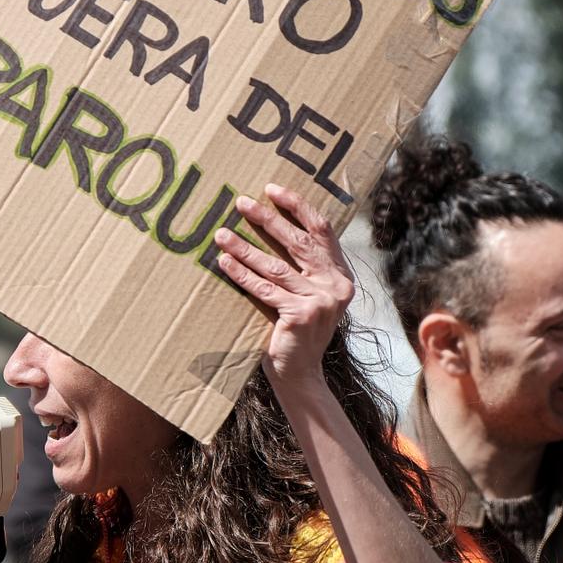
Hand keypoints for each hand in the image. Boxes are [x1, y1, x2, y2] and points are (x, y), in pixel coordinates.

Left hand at [213, 183, 354, 390]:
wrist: (300, 373)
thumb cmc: (296, 329)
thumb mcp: (308, 294)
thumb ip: (302, 267)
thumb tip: (268, 223)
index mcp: (340, 274)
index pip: (321, 230)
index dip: (297, 206)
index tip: (272, 190)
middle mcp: (336, 285)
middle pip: (297, 243)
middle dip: (267, 219)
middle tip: (240, 203)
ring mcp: (320, 301)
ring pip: (275, 266)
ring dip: (245, 247)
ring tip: (221, 233)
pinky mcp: (301, 315)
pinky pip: (265, 289)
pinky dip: (241, 274)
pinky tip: (224, 262)